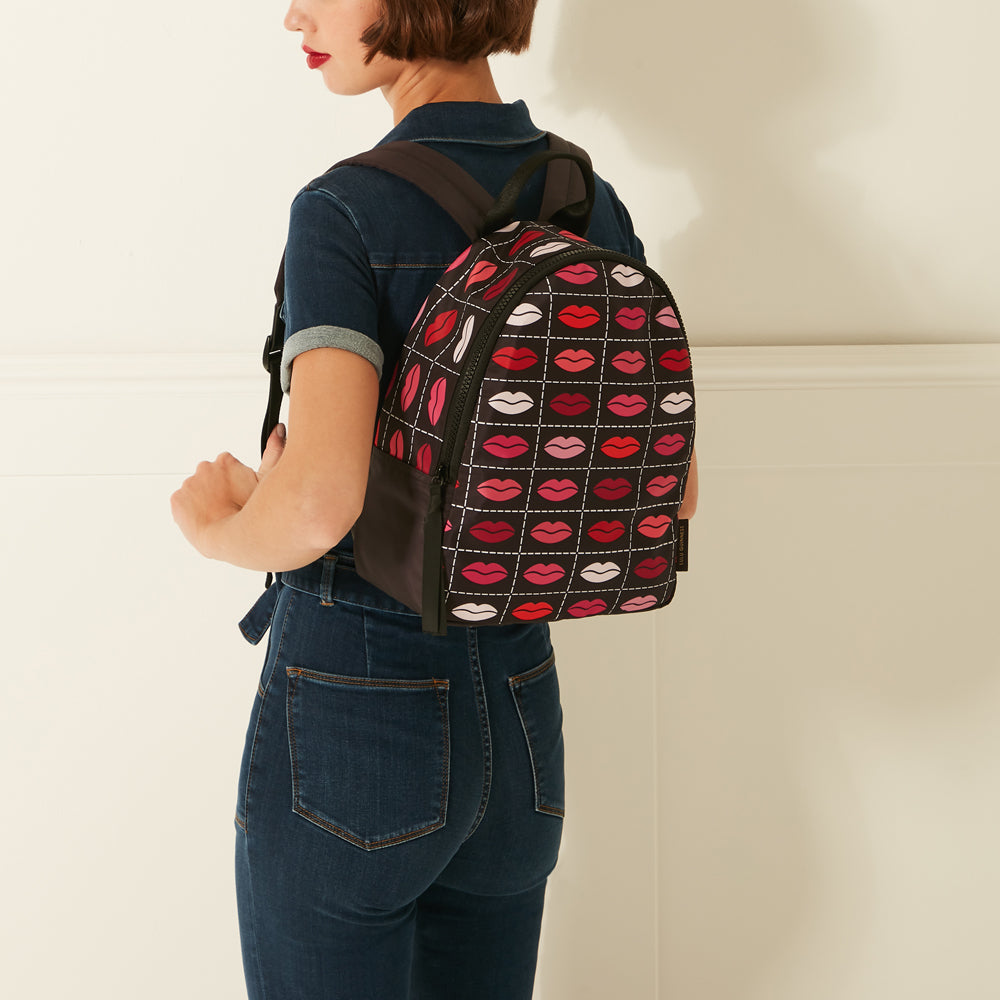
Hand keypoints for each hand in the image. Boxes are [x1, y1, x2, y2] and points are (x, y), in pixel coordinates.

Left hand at [171, 424, 285, 556]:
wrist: (229, 539)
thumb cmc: (251, 514)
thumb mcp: (268, 481)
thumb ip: (274, 451)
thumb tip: (279, 430)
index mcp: (225, 461)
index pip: (227, 467)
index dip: (233, 483)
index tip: (238, 494)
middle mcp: (205, 468)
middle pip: (210, 478)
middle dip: (217, 490)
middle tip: (229, 506)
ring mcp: (189, 484)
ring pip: (196, 491)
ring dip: (203, 500)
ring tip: (217, 515)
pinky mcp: (176, 500)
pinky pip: (182, 503)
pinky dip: (190, 510)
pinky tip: (204, 518)